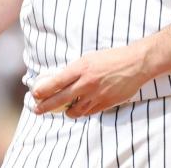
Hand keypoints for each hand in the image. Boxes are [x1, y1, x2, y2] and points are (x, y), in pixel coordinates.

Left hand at [31, 43, 150, 117]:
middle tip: (37, 110)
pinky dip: (81, 112)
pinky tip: (78, 110)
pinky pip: (88, 112)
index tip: (35, 94)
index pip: (56, 82)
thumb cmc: (112, 58)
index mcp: (81, 68)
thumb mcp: (89, 58)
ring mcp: (96, 95)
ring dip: (66, 112)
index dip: (43, 90)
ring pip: (74, 110)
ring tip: (63, 111)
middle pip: (60, 99)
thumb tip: (60, 80)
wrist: (135, 64)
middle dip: (46, 106)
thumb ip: (76, 70)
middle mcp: (87, 82)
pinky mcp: (106, 103)